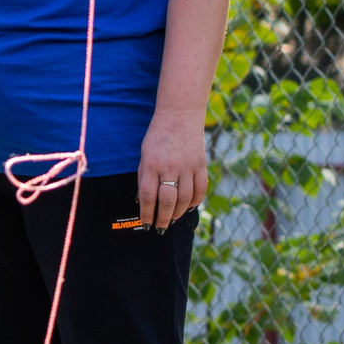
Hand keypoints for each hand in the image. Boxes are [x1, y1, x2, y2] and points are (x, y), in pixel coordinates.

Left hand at [135, 109, 207, 232]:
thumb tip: (142, 201)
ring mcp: (187, 166)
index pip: (147, 196)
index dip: (146, 213)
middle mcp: (169, 167)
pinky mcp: (201, 165)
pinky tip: (187, 207)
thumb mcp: (144, 154)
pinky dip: (194, 202)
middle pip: (167, 201)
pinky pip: (200, 190)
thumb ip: (144, 176)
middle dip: (162, 219)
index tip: (145, 224)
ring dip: (177, 213)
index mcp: (151, 164)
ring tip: (171, 219)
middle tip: (160, 228)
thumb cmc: (158, 135)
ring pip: (184, 199)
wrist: (180, 115)